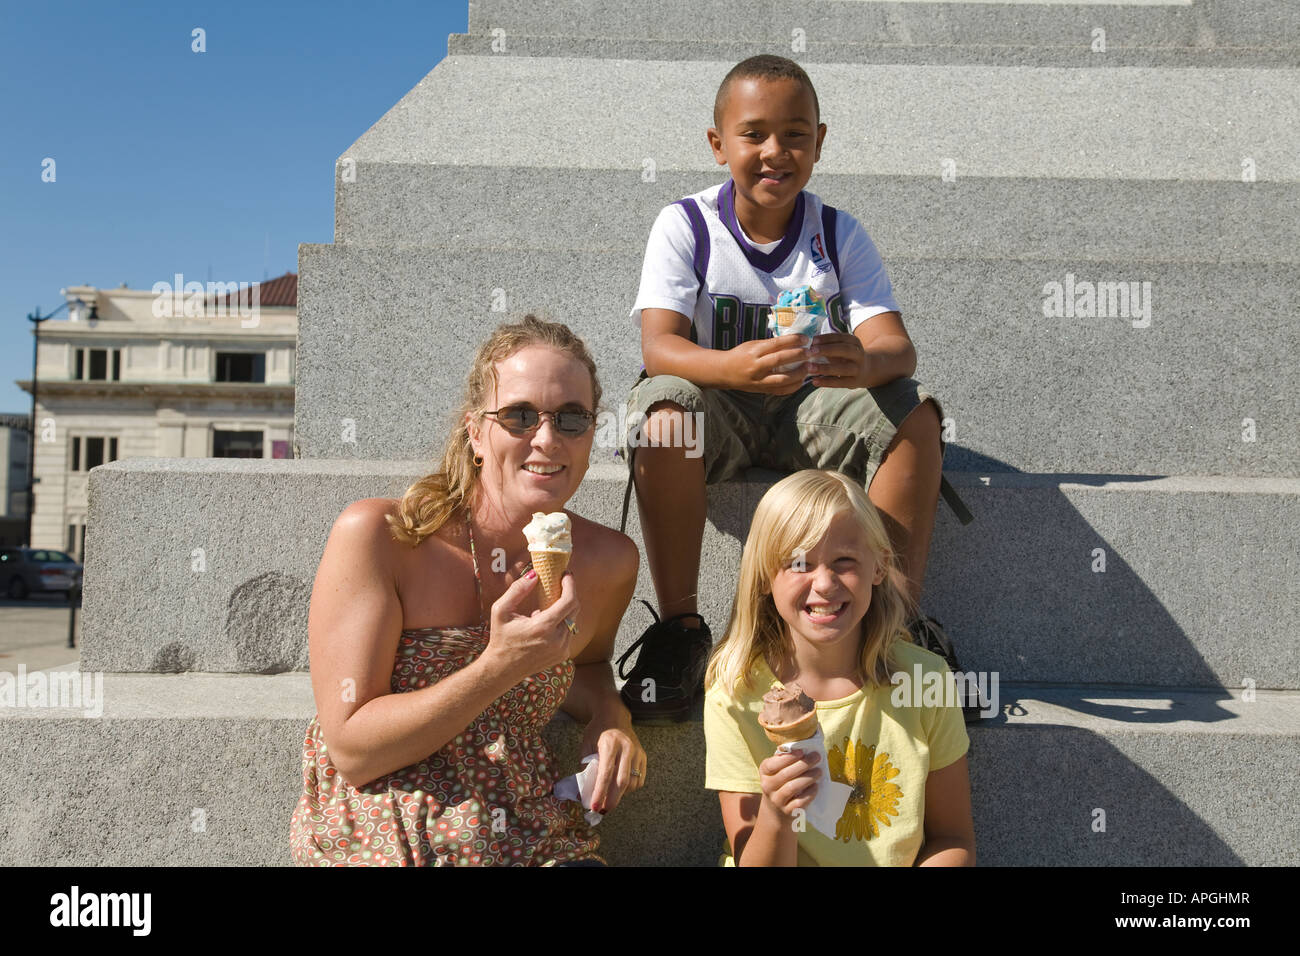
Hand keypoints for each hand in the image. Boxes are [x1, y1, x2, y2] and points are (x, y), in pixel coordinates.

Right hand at [482, 570, 579, 684]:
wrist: (502, 669)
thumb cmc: (501, 639)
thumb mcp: (501, 611)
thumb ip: (517, 590)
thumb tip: (534, 575)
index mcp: (543, 627)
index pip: (569, 601)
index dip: (570, 585)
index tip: (566, 574)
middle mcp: (557, 639)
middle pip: (575, 609)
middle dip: (569, 593)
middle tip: (560, 583)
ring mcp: (562, 648)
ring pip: (572, 620)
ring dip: (563, 610)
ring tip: (545, 607)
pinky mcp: (563, 655)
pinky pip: (568, 632)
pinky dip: (561, 624)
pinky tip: (545, 625)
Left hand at [579, 712, 645, 813]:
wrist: (614, 715)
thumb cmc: (597, 731)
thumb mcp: (586, 744)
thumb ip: (587, 766)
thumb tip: (586, 790)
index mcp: (610, 744)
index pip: (606, 773)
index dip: (600, 792)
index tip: (594, 806)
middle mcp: (627, 748)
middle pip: (622, 781)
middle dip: (612, 800)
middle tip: (603, 810)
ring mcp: (637, 752)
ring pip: (632, 782)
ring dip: (620, 794)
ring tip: (609, 797)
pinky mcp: (643, 756)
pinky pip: (639, 779)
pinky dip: (630, 788)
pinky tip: (620, 787)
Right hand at [726, 337, 812, 393]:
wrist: (724, 372)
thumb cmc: (740, 355)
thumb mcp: (752, 345)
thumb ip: (770, 345)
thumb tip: (793, 341)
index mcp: (754, 351)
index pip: (776, 344)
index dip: (793, 340)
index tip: (806, 338)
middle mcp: (756, 366)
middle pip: (780, 360)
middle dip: (798, 355)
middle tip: (812, 352)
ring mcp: (759, 380)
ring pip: (782, 379)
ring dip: (799, 373)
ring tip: (809, 367)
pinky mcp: (762, 390)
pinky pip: (780, 390)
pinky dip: (793, 386)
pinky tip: (802, 380)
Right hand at [758, 748, 819, 817]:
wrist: (776, 812)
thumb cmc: (780, 784)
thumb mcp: (776, 772)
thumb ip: (785, 760)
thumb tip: (804, 747)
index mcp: (765, 772)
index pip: (772, 764)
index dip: (787, 758)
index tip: (801, 751)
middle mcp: (767, 786)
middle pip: (785, 774)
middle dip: (803, 764)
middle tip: (816, 757)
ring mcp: (777, 800)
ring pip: (792, 787)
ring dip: (808, 778)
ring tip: (819, 771)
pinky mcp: (787, 812)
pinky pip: (800, 802)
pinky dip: (809, 793)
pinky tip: (816, 787)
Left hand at [807, 333, 869, 387]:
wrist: (867, 370)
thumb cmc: (847, 357)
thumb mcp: (843, 347)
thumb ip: (829, 346)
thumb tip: (809, 346)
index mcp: (854, 342)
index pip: (841, 337)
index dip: (827, 338)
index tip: (813, 340)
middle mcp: (858, 354)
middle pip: (844, 350)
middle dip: (827, 350)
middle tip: (811, 352)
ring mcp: (857, 369)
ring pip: (842, 368)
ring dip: (825, 368)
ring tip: (810, 368)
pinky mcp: (854, 382)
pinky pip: (840, 382)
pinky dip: (826, 382)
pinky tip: (814, 381)